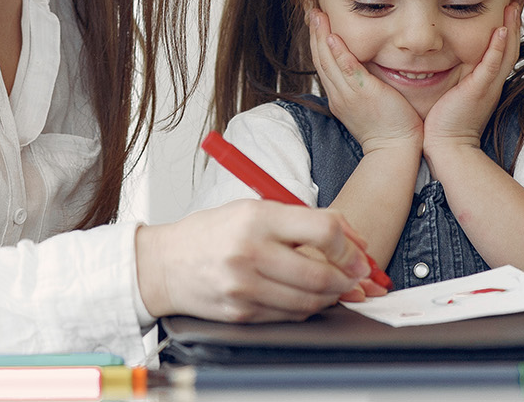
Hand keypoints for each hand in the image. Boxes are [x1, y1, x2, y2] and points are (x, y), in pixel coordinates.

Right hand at [136, 200, 373, 321]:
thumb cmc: (211, 233)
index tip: (359, 254)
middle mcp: (250, 253)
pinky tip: (306, 297)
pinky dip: (306, 308)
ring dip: (331, 296)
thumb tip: (352, 238)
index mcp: (256, 219)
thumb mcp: (253, 209)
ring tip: (334, 286)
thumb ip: (302, 219)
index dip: (350, 246)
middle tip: (356, 277)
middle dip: (348, 279)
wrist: (165, 264)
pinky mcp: (241, 312)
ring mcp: (244, 287)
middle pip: (321, 274)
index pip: (322, 231)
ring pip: (310, 301)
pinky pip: (290, 315)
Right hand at [307, 9, 423, 156]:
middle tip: (311, 10)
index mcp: (339, 96)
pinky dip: (338, 53)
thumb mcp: (369, 105)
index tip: (317, 23)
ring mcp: (348, 94)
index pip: (323, 64)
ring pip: (328, 61)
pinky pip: (346, 69)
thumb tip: (366, 72)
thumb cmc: (389, 129)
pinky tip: (333, 37)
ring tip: (317, 15)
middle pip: (320, 59)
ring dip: (321, 36)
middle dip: (315, 33)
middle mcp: (338, 94)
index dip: (318, 42)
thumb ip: (364, 86)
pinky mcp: (363, 93)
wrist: (395, 149)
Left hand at [422, 3, 520, 152]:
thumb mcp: (454, 91)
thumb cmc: (444, 121)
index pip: (502, 46)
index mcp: (488, 79)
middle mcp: (493, 80)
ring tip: (514, 2)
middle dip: (516, 17)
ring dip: (512, 26)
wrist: (447, 147)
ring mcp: (488, 85)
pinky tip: (501, 30)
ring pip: (507, 51)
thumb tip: (444, 56)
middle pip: (511, 43)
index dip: (508, 24)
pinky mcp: (478, 91)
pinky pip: (492, 66)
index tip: (510, 0)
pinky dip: (498, 48)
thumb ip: (456, 74)